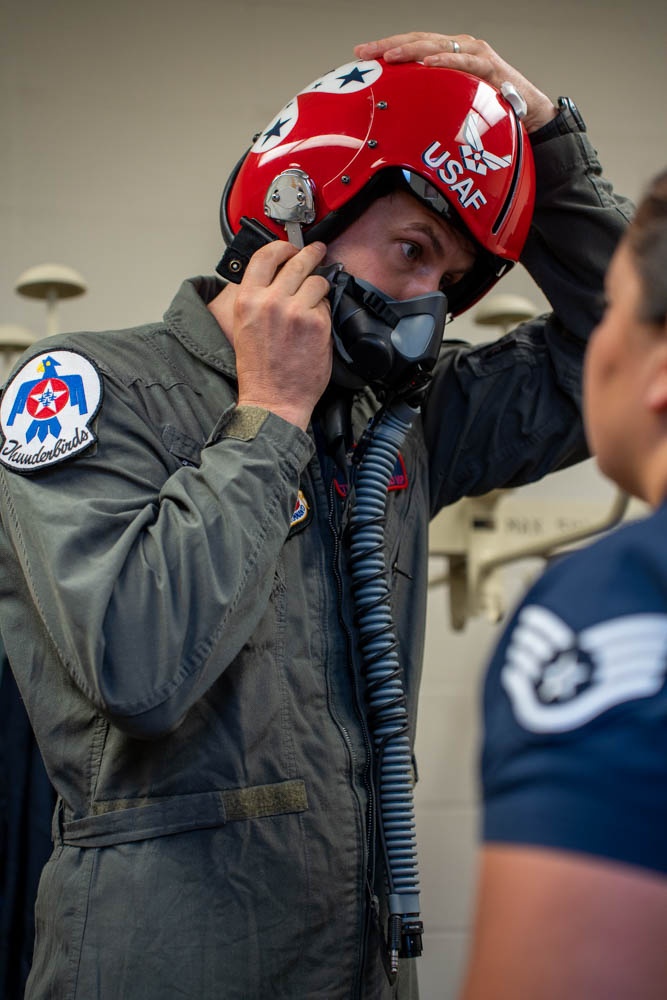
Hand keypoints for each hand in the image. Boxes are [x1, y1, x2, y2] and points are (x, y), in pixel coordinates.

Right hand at [231, 240, 332, 430]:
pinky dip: (324, 311)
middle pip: (296, 262)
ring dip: (319, 287)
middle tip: (317, 251)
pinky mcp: (317, 323)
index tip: (290, 247)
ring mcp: (296, 311)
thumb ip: (258, 298)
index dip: (282, 246)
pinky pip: (326, 305)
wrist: (273, 400)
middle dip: (310, 253)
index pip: (265, 256)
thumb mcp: (244, 326)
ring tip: (315, 300)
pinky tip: (316, 326)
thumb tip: (277, 276)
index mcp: (248, 300)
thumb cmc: (259, 371)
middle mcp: (270, 301)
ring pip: (317, 281)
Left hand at [354, 31, 556, 133]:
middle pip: (418, 40)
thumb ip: (430, 103)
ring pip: (437, 46)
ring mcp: (475, 55)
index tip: (360, 54)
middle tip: (364, 52)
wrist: (529, 115)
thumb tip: (399, 117)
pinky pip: (464, 62)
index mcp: (448, 54)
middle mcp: (460, 48)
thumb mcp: (452, 105)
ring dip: (411, 50)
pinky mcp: (490, 68)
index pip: (412, 46)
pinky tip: (427, 63)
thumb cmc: (489, 110)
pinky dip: (445, 60)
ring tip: (389, 56)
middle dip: (389, 46)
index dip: (386, 47)